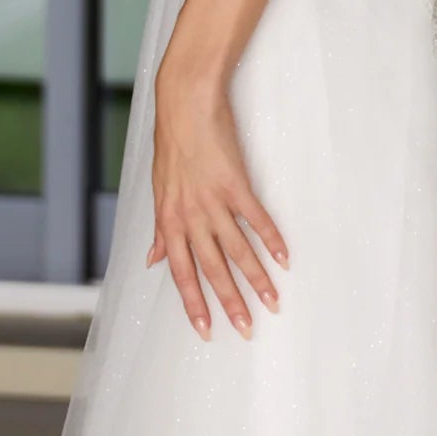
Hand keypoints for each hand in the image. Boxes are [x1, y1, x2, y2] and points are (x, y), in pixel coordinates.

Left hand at [148, 61, 289, 341]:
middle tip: (247, 328)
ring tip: (273, 300)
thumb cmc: (171, 145)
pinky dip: (271, 238)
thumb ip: (159, 230)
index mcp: (169, 221)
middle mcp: (190, 216)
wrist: (184, 104)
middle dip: (231, 302)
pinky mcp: (235, 182)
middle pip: (213, 269)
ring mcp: (214, 200)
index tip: (207, 331)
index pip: (182, 273)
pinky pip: (256, 218)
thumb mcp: (159, 191)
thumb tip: (152, 260)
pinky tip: (284, 257)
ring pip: (238, 249)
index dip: (194, 304)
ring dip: (257, 277)